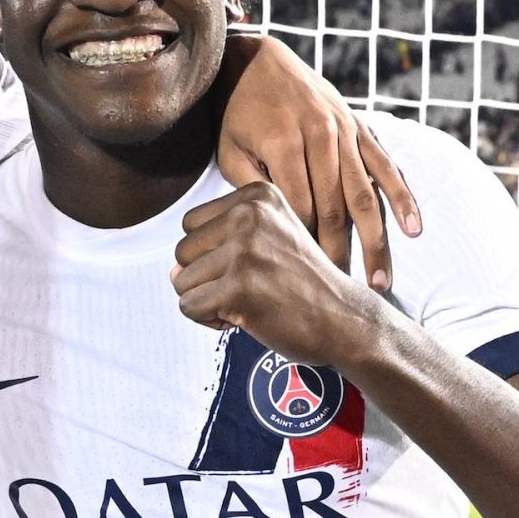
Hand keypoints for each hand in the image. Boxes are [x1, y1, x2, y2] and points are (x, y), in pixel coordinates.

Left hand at [172, 181, 386, 368]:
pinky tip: (242, 319)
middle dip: (205, 279)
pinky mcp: (239, 287)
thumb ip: (221, 243)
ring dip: (207, 301)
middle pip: (182, 251)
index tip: (247, 268)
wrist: (346, 320)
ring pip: (181, 280)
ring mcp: (245, 250)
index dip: (211, 254)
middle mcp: (249, 215)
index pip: (191, 223)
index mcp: (257, 197)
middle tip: (245, 290)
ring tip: (246, 303)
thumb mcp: (272, 239)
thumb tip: (172, 270)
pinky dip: (208, 320)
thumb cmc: (307, 285)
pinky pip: (189, 306)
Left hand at [215, 35, 420, 289]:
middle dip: (342, 256)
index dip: (306, 250)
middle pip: (336, 210)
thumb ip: (250, 192)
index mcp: (284, 145)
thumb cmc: (237, 117)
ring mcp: (344, 130)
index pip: (300, 211)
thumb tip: (267, 241)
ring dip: (376, 242)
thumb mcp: (231, 153)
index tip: (308, 285)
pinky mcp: (360, 126)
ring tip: (381, 281)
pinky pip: (385, 166)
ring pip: (365, 196)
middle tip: (347, 297)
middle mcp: (320, 137)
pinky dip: (401, 198)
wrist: (257, 62)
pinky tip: (414, 230)